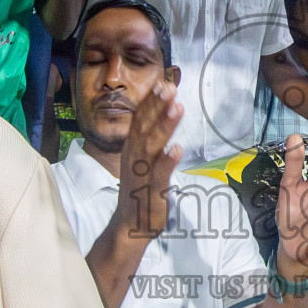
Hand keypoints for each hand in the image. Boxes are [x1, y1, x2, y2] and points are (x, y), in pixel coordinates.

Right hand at [115, 80, 182, 239]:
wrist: (129, 225)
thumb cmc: (139, 189)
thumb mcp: (141, 160)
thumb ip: (149, 139)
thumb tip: (160, 117)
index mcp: (132, 147)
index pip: (140, 119)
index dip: (150, 101)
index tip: (161, 82)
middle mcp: (134, 156)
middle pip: (145, 126)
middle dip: (157, 106)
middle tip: (169, 87)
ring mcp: (142, 172)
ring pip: (153, 145)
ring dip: (165, 125)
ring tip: (177, 107)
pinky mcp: (152, 189)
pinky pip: (160, 173)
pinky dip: (167, 160)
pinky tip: (177, 148)